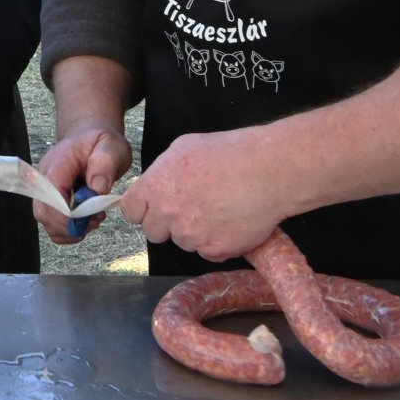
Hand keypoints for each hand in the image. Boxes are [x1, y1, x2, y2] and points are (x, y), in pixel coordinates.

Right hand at [33, 127, 132, 243]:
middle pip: (43, 211)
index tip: (88, 220)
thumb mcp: (112, 146)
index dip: (65, 213)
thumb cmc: (100, 142)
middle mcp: (45, 177)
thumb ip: (105, 163)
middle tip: (94, 220)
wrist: (90, 138)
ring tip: (93, 220)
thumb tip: (97, 188)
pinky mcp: (51, 201)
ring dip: (69, 229)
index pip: (51, 192)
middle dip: (68, 225)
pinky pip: (52, 223)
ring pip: (45, 220)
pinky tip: (85, 223)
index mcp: (59, 162)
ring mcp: (46, 191)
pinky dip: (68, 230)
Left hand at [118, 131, 287, 262]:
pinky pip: (208, 252)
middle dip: (167, 224)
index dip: (143, 209)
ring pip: (184, 242)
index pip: (131, 210)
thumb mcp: (185, 147)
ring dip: (195, 232)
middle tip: (191, 209)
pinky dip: (218, 243)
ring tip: (219, 210)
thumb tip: (158, 183)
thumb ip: (163, 170)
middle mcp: (168, 214)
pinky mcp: (214, 250)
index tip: (154, 208)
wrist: (268, 170)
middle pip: (154, 232)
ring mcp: (191, 235)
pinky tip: (232, 222)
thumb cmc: (230, 152)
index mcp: (156, 187)